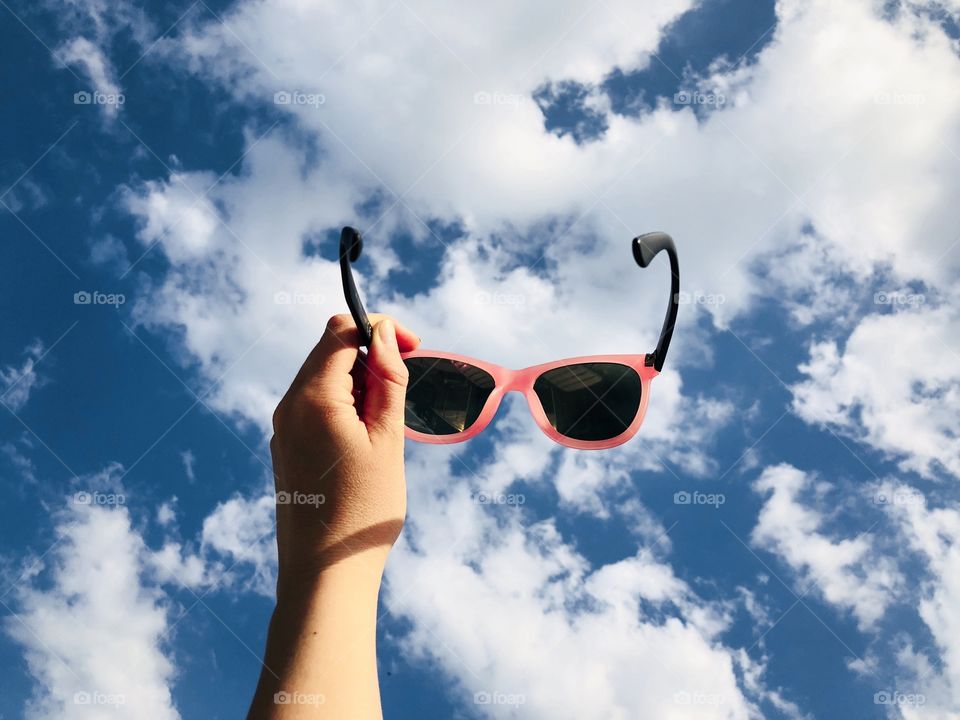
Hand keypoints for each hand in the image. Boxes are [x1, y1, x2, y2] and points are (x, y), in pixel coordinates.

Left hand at [270, 313, 419, 593]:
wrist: (324, 573)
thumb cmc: (363, 508)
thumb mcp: (388, 439)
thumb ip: (387, 380)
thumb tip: (383, 335)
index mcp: (312, 398)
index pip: (341, 332)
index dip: (380, 328)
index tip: (414, 346)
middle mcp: (289, 406)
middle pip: (330, 351)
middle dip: (371, 354)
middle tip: (407, 383)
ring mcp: (283, 428)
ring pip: (323, 378)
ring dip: (360, 381)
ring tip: (389, 420)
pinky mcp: (286, 448)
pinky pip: (315, 406)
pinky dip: (345, 404)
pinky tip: (367, 437)